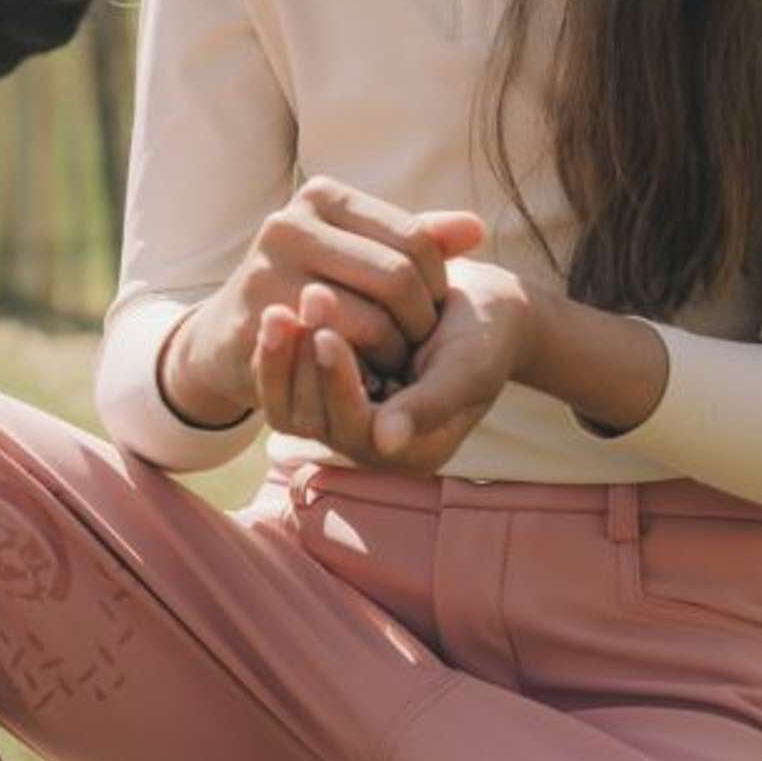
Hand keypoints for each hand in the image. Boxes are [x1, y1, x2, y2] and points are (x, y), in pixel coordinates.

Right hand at [172, 179, 487, 423]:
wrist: (230, 335)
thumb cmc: (310, 287)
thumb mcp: (361, 255)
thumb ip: (417, 240)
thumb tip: (477, 230)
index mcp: (321, 196)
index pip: (415, 239)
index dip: (438, 284)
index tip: (432, 315)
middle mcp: (288, 224)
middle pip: (397, 278)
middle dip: (420, 322)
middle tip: (418, 349)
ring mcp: (266, 272)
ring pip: (371, 321)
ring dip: (395, 354)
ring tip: (395, 365)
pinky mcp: (258, 324)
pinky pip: (334, 356)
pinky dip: (362, 373)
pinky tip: (367, 381)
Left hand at [255, 255, 534, 474]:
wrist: (482, 310)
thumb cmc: (486, 336)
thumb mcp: (468, 368)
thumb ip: (430, 405)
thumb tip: (385, 442)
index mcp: (414, 451)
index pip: (359, 429)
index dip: (338, 383)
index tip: (324, 333)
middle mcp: (374, 443)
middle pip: (317, 420)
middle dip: (300, 366)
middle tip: (287, 311)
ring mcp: (349, 417)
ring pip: (297, 402)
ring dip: (284, 357)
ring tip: (277, 309)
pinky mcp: (332, 387)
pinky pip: (293, 379)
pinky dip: (283, 349)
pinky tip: (275, 310)